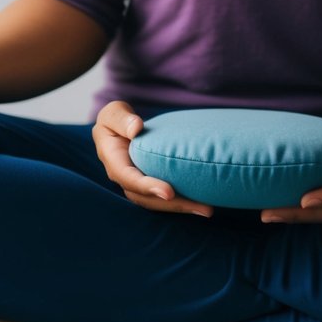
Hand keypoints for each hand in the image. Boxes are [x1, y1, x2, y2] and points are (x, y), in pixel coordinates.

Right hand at [92, 101, 214, 216]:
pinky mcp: (151, 186)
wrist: (119, 128)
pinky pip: (165, 199)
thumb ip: (122, 119)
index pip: (130, 179)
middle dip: (174, 205)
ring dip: (182, 207)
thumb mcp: (114, 112)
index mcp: (113, 162)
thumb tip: (136, 128)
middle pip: (147, 198)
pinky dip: (183, 202)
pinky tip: (203, 202)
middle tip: (203, 208)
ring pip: (158, 202)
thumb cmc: (117, 118)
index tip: (169, 192)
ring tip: (207, 209)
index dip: (149, 187)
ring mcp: (138, 185)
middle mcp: (125, 179)